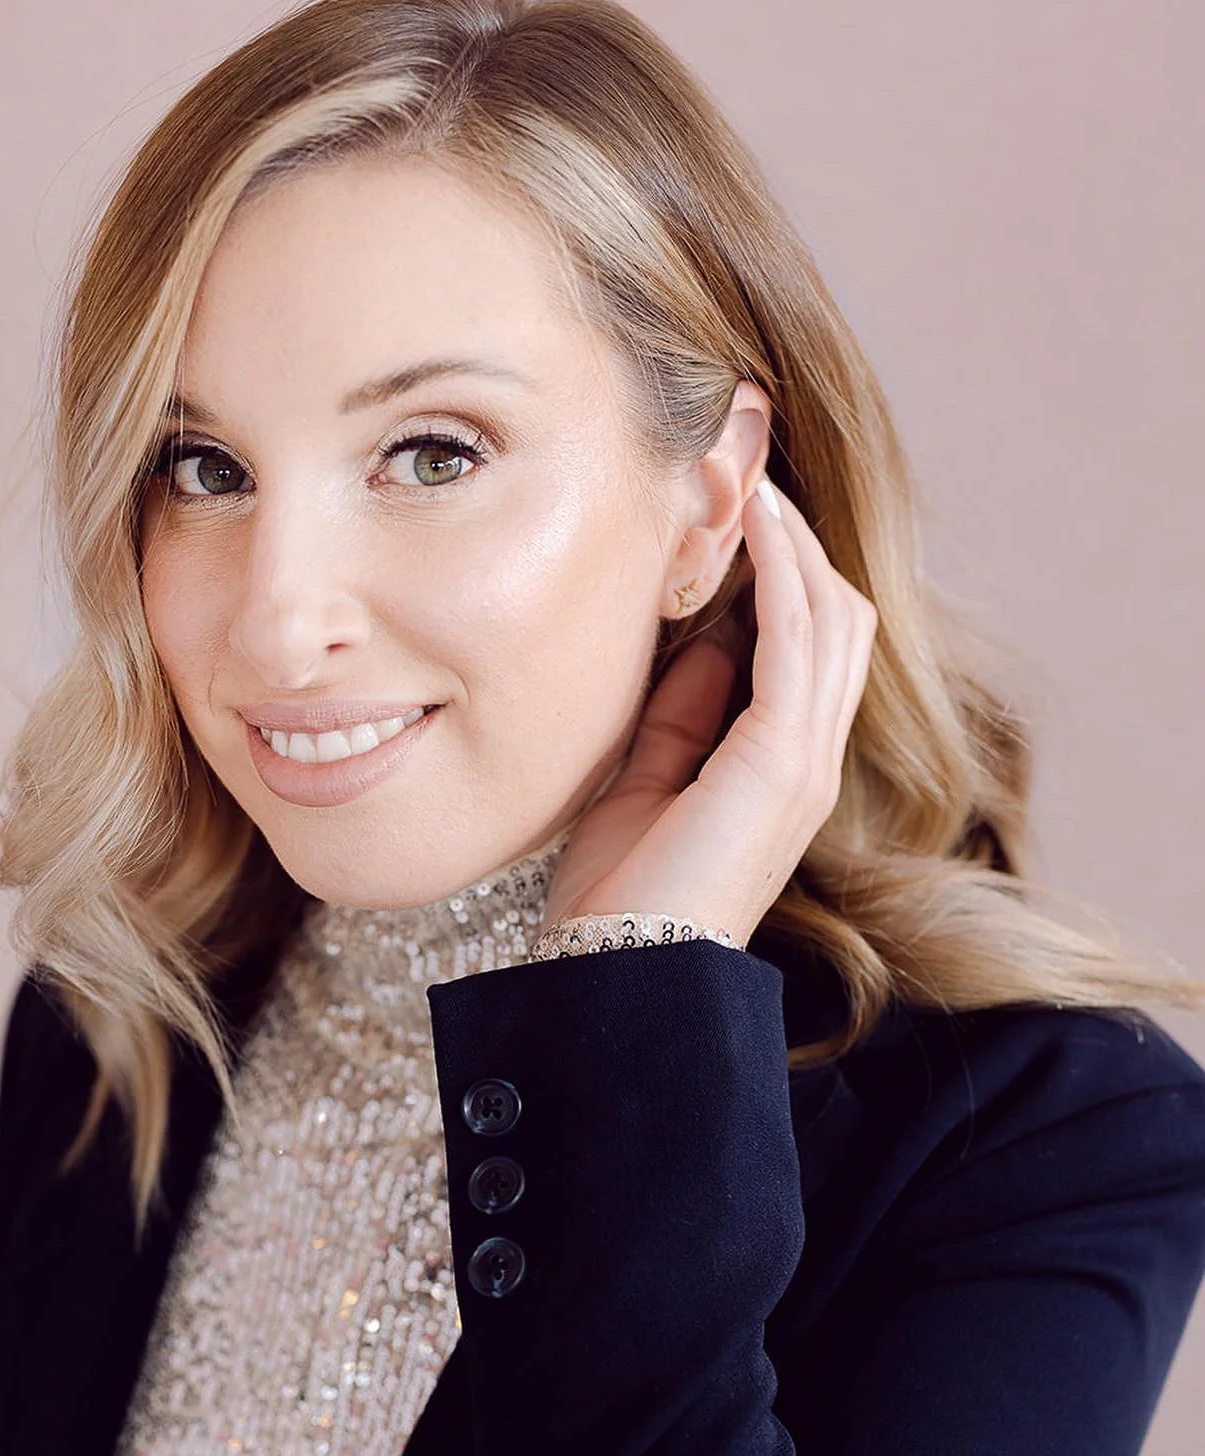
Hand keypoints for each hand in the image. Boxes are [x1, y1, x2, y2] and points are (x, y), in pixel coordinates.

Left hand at [538, 479, 877, 947]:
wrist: (621, 975)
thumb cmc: (622, 895)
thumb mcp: (646, 782)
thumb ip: (680, 717)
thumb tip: (699, 645)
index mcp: (776, 772)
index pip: (804, 653)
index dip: (782, 580)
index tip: (737, 520)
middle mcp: (805, 762)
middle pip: (835, 624)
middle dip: (798, 549)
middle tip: (749, 481)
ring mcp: (802, 761)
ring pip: (829, 620)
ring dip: (793, 545)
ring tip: (753, 480)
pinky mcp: (780, 760)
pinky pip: (799, 640)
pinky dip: (783, 572)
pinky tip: (756, 521)